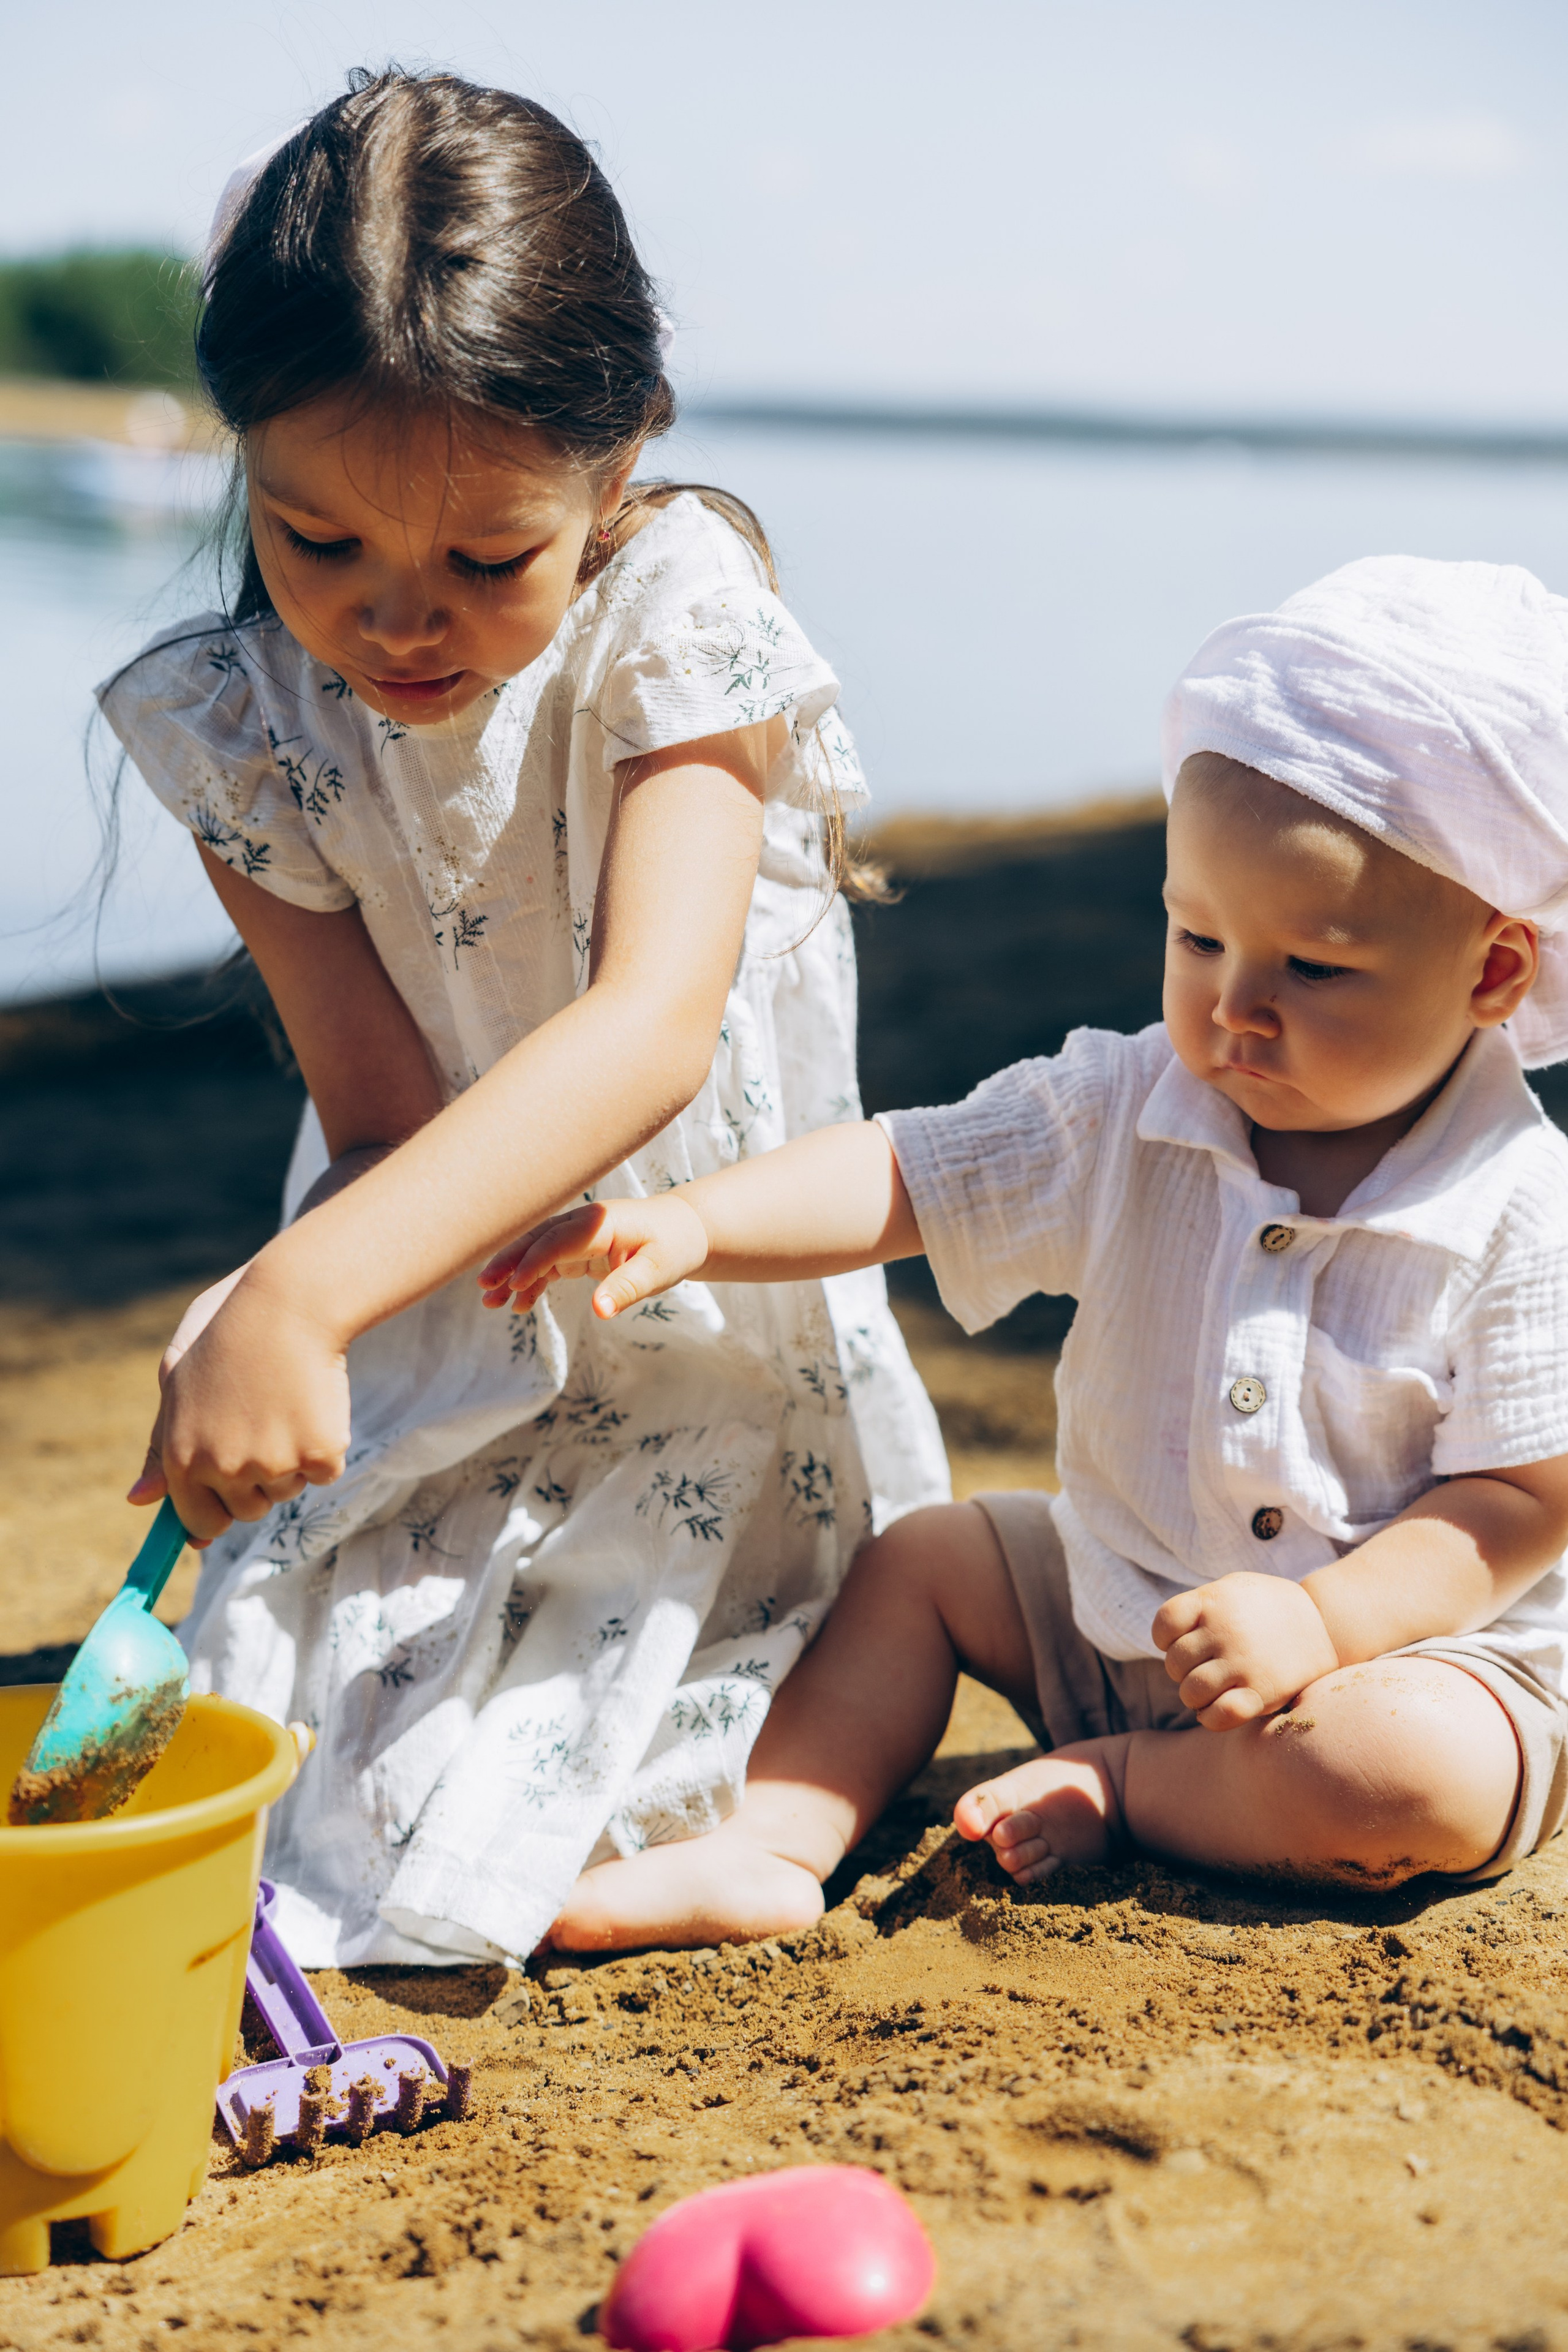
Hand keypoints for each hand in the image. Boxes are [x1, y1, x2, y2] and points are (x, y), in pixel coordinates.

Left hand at [127, 1260, 351, 1543]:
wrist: (289, 1301)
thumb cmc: (228, 1331)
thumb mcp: (178, 1380)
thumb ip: (161, 1445)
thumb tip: (139, 1502)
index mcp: (181, 1456)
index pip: (199, 1521)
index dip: (218, 1510)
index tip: (231, 1496)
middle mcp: (224, 1467)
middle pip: (249, 1512)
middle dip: (258, 1481)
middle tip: (263, 1423)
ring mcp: (273, 1464)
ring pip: (288, 1490)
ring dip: (292, 1459)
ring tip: (286, 1402)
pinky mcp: (319, 1453)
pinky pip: (326, 1472)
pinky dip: (326, 1444)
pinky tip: (314, 1402)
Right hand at [478, 1195, 709, 1318]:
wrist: (684, 1231)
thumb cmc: (673, 1247)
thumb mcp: (657, 1271)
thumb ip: (626, 1289)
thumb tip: (600, 1311)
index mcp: (600, 1223)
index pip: (557, 1241)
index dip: (533, 1261)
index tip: (513, 1285)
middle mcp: (582, 1224)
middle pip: (536, 1239)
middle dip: (508, 1261)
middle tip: (483, 1286)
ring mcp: (577, 1235)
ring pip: (535, 1251)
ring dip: (512, 1274)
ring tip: (490, 1301)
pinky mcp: (577, 1250)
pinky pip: (546, 1264)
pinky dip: (531, 1282)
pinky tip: (518, 1305)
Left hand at [1152, 1572, 1340, 1729]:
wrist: (1326, 1624)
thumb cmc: (1271, 1607)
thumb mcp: (1235, 1589)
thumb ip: (1201, 1606)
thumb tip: (1170, 1637)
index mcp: (1214, 1600)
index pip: (1164, 1623)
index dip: (1165, 1638)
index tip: (1181, 1641)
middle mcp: (1224, 1630)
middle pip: (1175, 1663)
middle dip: (1182, 1671)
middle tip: (1203, 1669)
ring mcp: (1242, 1662)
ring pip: (1191, 1692)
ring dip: (1194, 1696)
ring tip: (1209, 1691)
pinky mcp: (1261, 1692)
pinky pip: (1217, 1716)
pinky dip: (1210, 1718)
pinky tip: (1216, 1710)